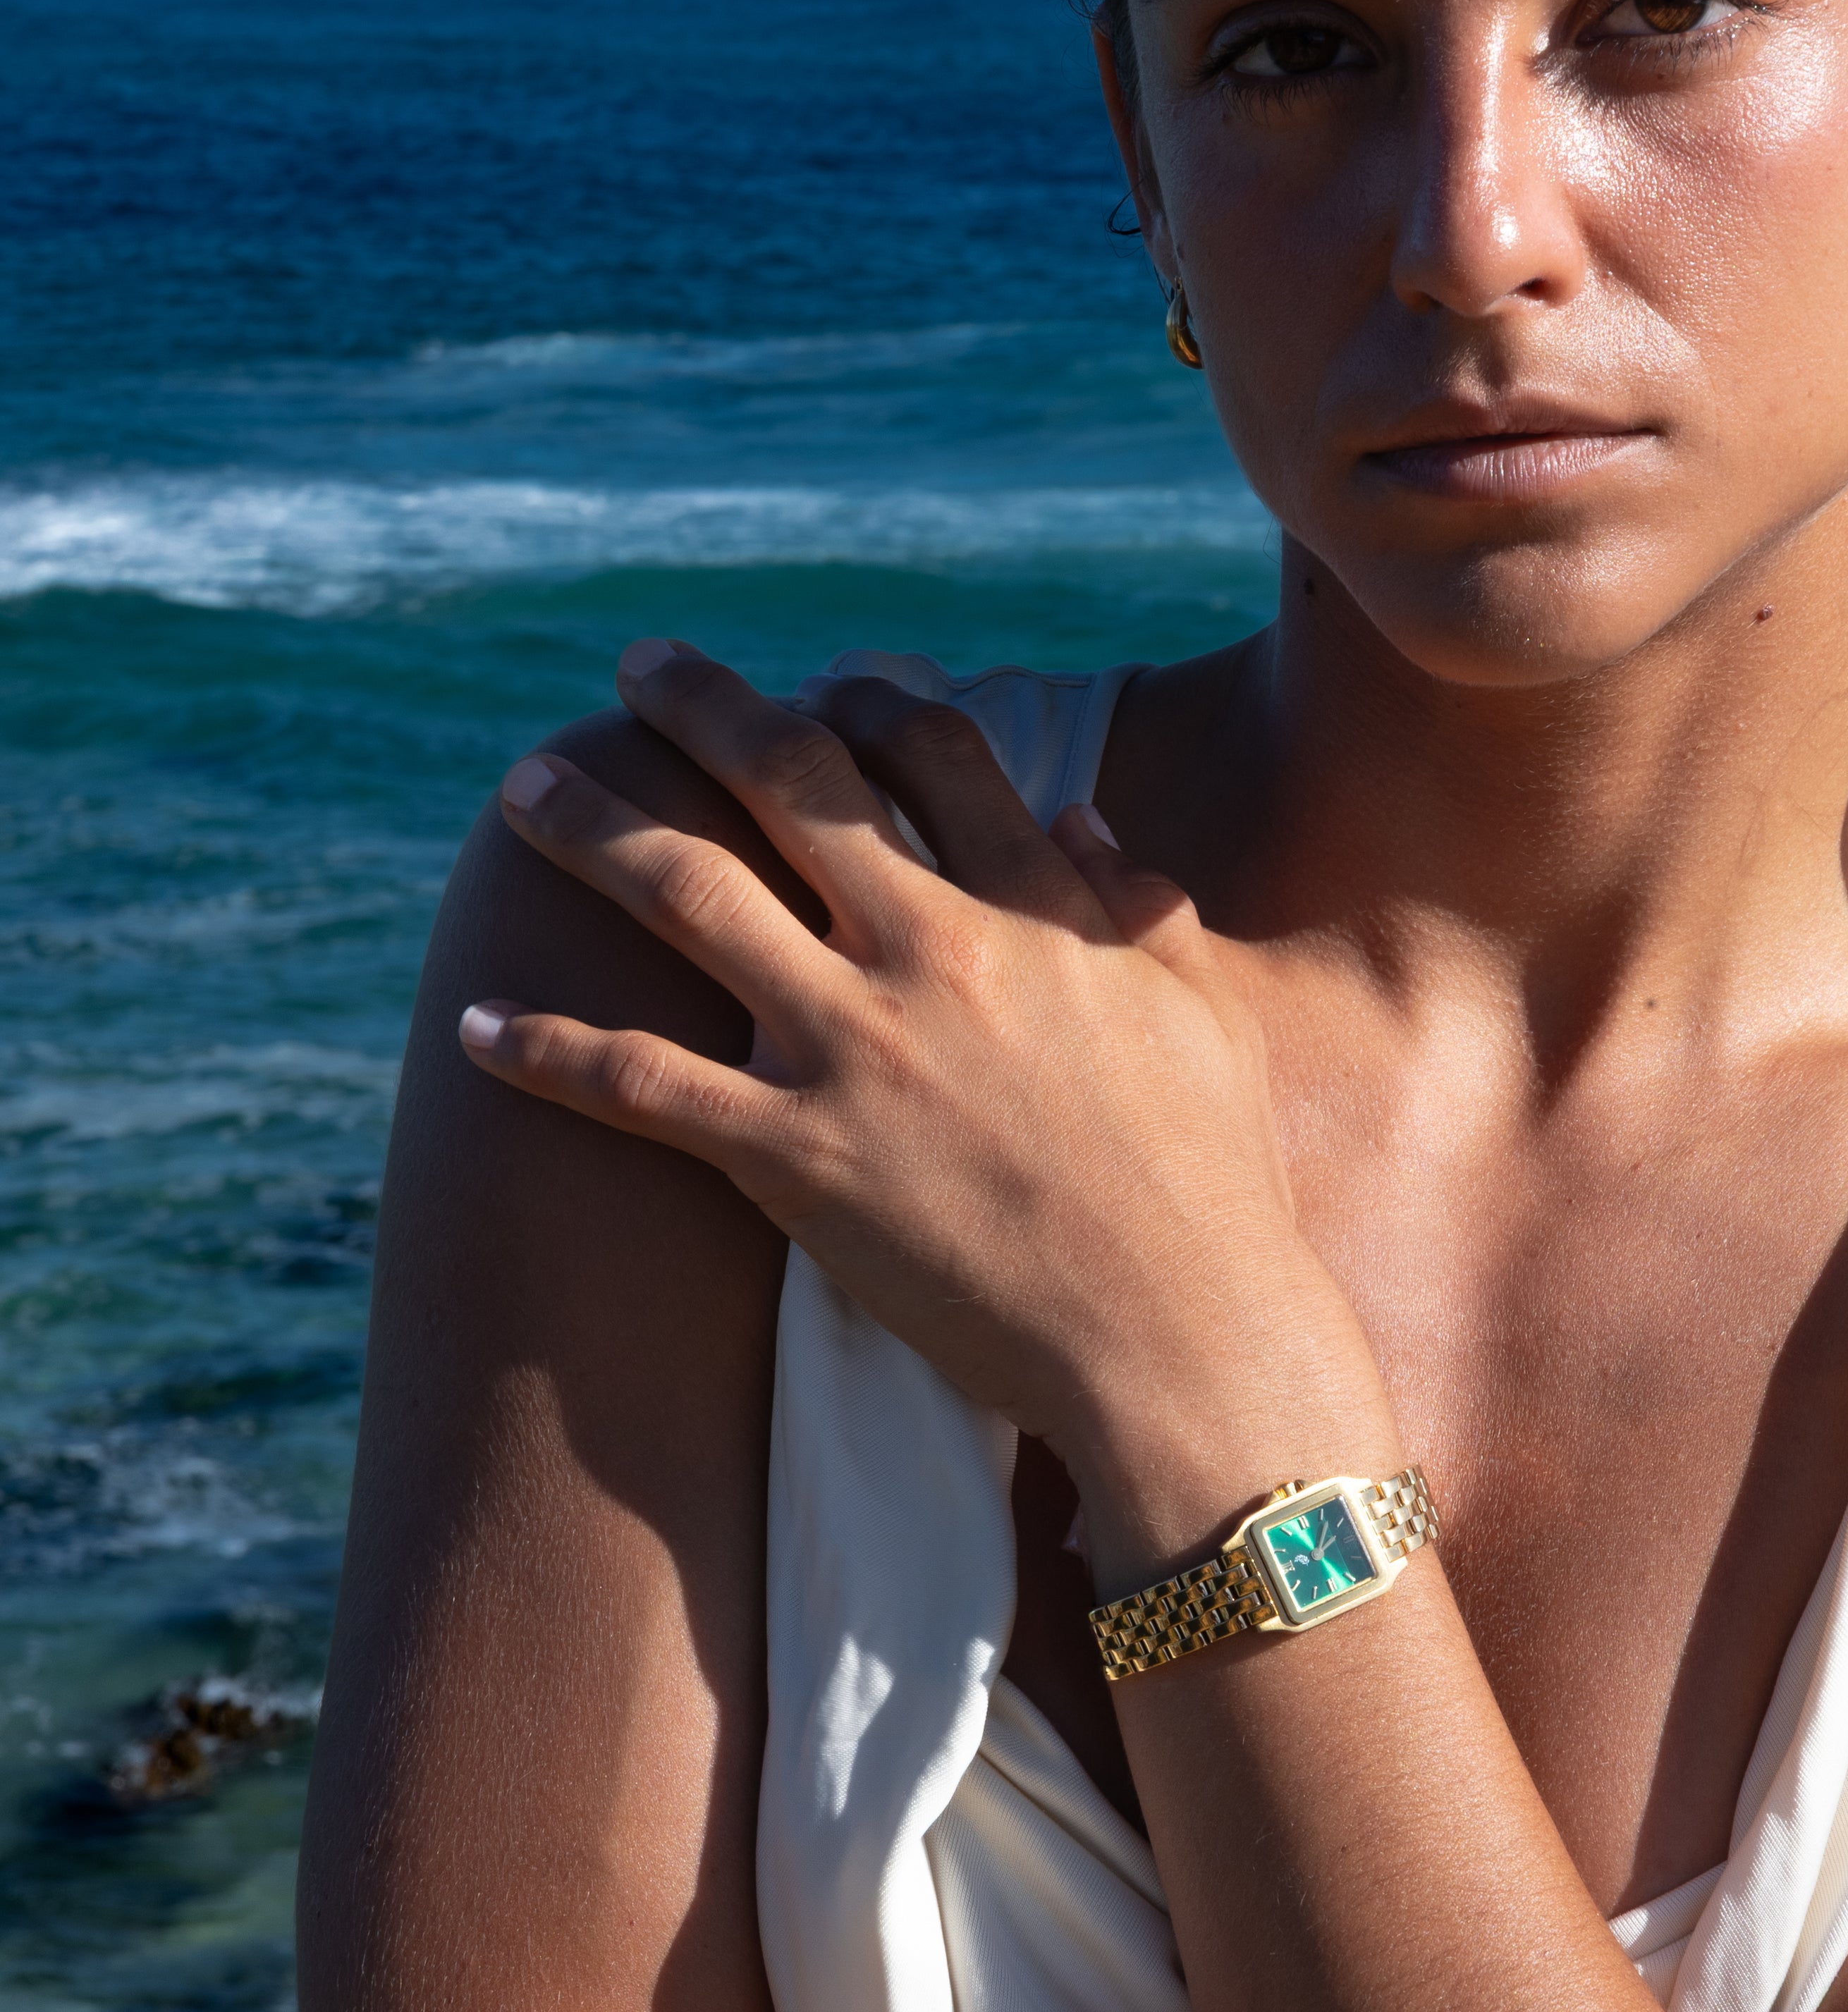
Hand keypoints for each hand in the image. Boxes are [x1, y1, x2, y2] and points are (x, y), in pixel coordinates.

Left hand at [458, 646, 1387, 1563]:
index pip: (931, 750)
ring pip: (684, 898)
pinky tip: (473, 1024)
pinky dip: (542, 1048)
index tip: (821, 684)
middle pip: (786, 784)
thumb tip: (1079, 824)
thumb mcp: (1199, 1017)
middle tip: (635, 672)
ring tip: (524, 787)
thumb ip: (1136, 907)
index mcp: (1033, 910)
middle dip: (697, 710)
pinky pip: (635, 1083)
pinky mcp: (791, 1158)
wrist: (1175, 1339)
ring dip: (590, 830)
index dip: (864, 696)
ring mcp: (851, 1050)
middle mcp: (927, 952)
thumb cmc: (1209, 1187)